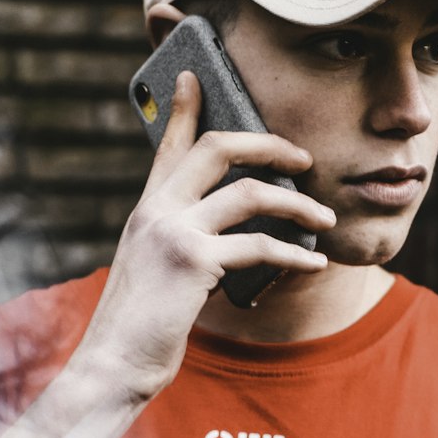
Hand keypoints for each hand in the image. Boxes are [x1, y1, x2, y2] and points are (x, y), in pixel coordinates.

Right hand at [80, 69, 335, 397]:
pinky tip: (314, 264)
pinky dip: (294, 255)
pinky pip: (259, 247)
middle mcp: (156, 211)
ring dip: (297, 203)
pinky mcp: (193, 263)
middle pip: (217, 147)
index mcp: (146, 210)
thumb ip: (176, 244)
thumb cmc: (138, 326)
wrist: (112, 363)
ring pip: (250, 192)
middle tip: (302, 156)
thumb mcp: (152, 273)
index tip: (194, 75)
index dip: (182, 107)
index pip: (167, 145)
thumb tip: (215, 241)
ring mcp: (174, 232)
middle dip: (268, 143)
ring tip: (325, 218)